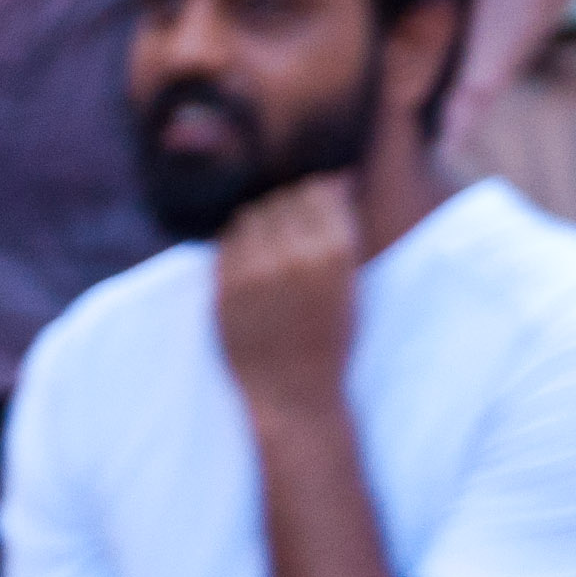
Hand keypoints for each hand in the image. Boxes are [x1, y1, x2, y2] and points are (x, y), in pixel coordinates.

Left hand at [211, 175, 364, 412]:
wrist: (293, 395)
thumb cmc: (329, 340)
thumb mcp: (351, 284)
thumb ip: (341, 231)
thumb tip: (332, 180)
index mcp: (334, 253)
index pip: (315, 191)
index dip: (313, 196)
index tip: (312, 210)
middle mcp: (294, 257)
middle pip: (281, 200)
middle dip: (287, 208)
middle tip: (289, 230)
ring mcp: (254, 274)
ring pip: (250, 217)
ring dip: (260, 224)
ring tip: (269, 246)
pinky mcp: (224, 290)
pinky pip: (226, 244)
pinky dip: (238, 246)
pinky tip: (250, 264)